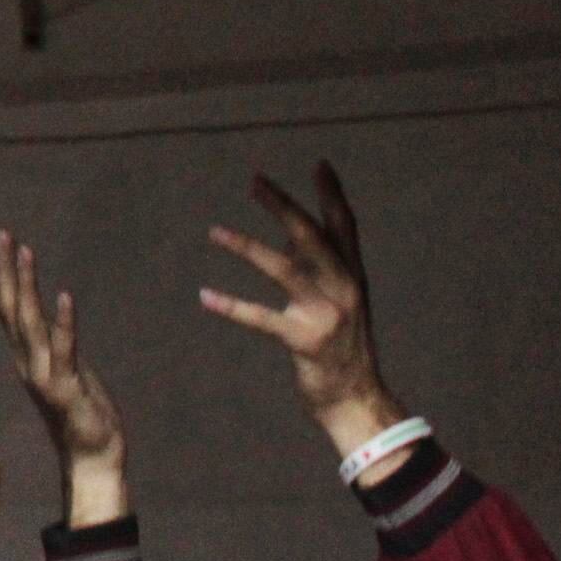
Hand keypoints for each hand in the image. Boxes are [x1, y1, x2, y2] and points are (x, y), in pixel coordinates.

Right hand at [0, 231, 123, 465]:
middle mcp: (29, 360)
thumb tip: (48, 316)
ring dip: (26, 286)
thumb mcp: (65, 369)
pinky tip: (65, 297)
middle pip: (11, 308)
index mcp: (27, 354)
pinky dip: (64, 323)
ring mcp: (45, 373)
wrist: (92, 457)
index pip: (5, 306)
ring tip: (24, 251)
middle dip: (3, 270)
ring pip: (30, 322)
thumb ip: (54, 344)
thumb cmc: (81, 414)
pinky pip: (64, 350)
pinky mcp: (67, 387)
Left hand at [201, 164, 403, 452]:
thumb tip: (291, 233)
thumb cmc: (341, 345)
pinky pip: (261, 318)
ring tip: (213, 232)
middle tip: (255, 180)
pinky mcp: (305, 340)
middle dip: (283, 207)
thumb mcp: (339, 300)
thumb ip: (319, 267)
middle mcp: (345, 288)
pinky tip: (205, 296)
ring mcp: (326, 313)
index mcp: (352, 275)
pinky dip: (232, 306)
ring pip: (284, 270)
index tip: (320, 165)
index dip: (333, 195)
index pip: (345, 226)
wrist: (355, 395)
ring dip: (246, 247)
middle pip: (311, 237)